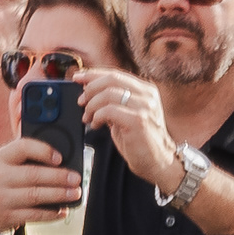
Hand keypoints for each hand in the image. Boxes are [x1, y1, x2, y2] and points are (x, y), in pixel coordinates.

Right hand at [0, 137, 84, 234]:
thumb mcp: (2, 162)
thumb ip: (25, 154)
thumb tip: (58, 154)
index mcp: (1, 159)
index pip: (23, 148)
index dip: (44, 151)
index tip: (60, 158)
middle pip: (34, 175)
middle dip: (60, 177)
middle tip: (76, 179)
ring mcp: (2, 198)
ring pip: (36, 196)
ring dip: (59, 195)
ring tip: (74, 193)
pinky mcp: (6, 216)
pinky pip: (33, 215)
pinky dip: (50, 214)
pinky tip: (61, 210)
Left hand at [74, 69, 181, 189]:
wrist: (156, 160)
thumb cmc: (138, 140)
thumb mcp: (124, 115)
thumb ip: (112, 102)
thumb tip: (88, 93)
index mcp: (145, 90)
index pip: (116, 74)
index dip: (93, 74)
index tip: (77, 78)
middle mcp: (147, 95)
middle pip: (111, 79)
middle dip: (90, 89)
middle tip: (80, 102)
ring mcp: (145, 107)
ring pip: (108, 94)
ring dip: (92, 106)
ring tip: (87, 118)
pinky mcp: (138, 120)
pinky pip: (109, 111)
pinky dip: (97, 117)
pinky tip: (95, 125)